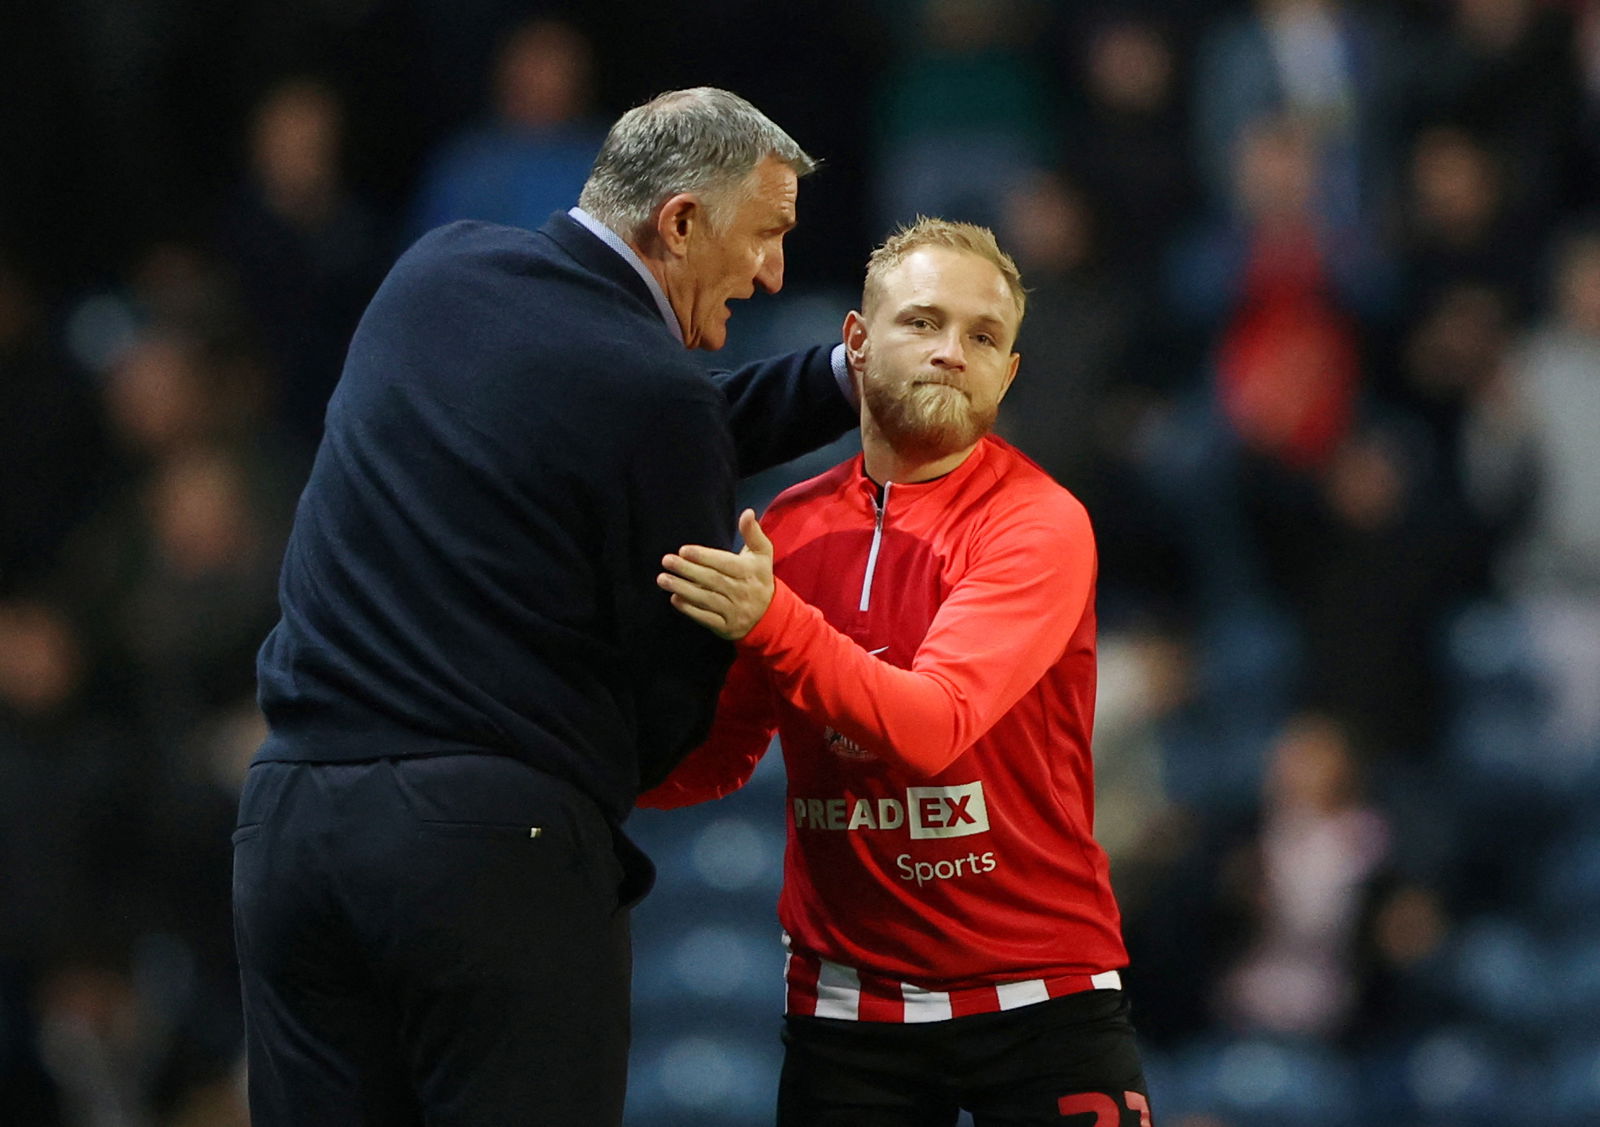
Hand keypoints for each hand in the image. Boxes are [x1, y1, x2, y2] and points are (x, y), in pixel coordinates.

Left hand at [658, 509, 774, 639]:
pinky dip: (690, 610)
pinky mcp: (727, 627)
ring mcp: (735, 611)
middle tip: (666, 561)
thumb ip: (753, 533)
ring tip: (663, 579)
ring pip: (706, 599)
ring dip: (683, 589)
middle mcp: (743, 592)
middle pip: (712, 580)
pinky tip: (675, 599)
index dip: (704, 556)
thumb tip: (748, 512)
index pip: (725, 563)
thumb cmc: (759, 578)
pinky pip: (706, 618)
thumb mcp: (762, 555)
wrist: (770, 617)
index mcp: (750, 572)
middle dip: (688, 570)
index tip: (683, 550)